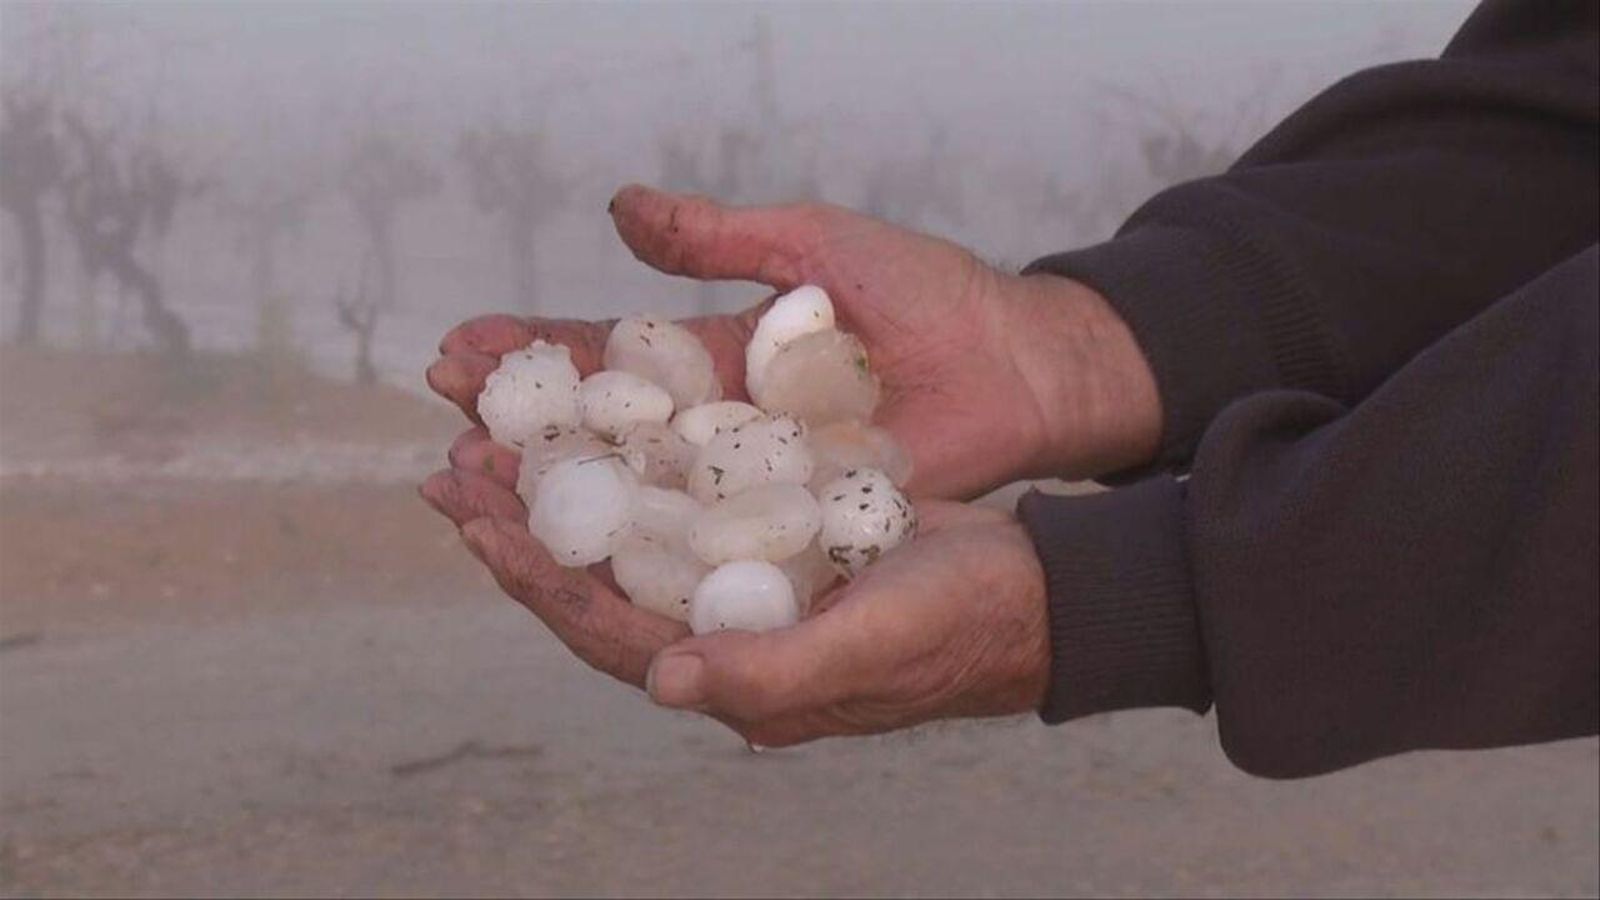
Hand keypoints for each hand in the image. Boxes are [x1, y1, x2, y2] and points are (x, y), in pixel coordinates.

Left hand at [422, 468, 1050, 744]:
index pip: (609, 631)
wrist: (1038, 588)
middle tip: (454, 466)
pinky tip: (604, 422)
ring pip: (633, 537)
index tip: (475, 520)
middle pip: (601, 581)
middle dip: (525, 526)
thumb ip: (771, 674)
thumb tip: (659, 679)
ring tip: (502, 439)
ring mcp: (748, 588)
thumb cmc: (966, 623)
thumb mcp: (875, 644)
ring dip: (569, 489)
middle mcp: (727, 637)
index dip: (536, 578)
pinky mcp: (772, 541)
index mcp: (737, 679)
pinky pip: (682, 503)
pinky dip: (636, 464)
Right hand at [427, 184, 1160, 498]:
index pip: (604, 356)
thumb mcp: (814, 247)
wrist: (1022, 367)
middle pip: (602, 433)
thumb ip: (719, 239)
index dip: (532, 355)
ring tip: (482, 492)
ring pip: (639, 493)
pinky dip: (648, 547)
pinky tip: (584, 556)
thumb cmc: (928, 295)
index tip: (458, 352)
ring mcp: (752, 481)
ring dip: (561, 494)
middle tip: (443, 433)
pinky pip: (711, 541)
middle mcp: (718, 425)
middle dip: (521, 430)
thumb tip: (618, 207)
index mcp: (714, 355)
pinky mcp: (792, 525)